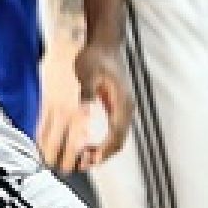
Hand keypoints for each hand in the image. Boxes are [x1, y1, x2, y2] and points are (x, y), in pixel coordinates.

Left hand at [37, 42, 131, 172]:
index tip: (90, 159)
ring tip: (82, 158)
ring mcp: (122, 108)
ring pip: (116, 137)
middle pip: (118, 140)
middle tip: (82, 164)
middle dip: (102, 155)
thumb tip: (84, 109)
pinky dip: (101, 140)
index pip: (117, 134)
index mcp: (122, 102)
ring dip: (101, 150)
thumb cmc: (96, 56)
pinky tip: (86, 143)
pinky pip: (111, 129)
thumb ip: (87, 92)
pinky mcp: (115, 106)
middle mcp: (125, 108)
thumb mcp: (88, 72)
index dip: (104, 150)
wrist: (104, 44)